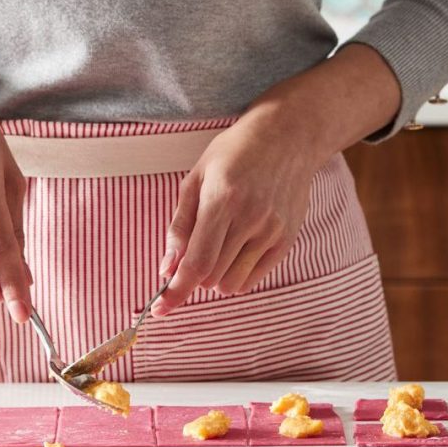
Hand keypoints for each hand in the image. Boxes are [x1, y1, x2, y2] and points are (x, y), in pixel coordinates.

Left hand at [151, 102, 316, 316]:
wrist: (288, 136)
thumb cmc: (234, 153)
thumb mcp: (195, 180)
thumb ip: (179, 227)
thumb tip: (166, 269)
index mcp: (221, 200)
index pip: (196, 262)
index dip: (176, 291)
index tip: (160, 310)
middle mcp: (250, 219)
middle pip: (211, 277)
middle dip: (193, 274)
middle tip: (192, 253)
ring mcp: (272, 231)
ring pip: (231, 283)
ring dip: (215, 276)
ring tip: (218, 244)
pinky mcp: (286, 239)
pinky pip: (252, 279)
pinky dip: (235, 275)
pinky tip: (235, 249)